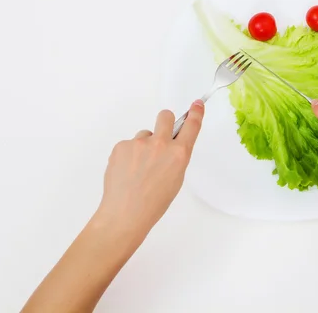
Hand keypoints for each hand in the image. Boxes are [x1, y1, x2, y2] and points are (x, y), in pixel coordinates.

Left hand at [96, 100, 204, 238]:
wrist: (126, 212)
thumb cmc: (153, 202)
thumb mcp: (176, 179)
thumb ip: (176, 157)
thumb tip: (171, 145)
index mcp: (179, 154)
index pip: (191, 126)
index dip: (196, 113)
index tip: (197, 104)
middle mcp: (161, 144)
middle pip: (166, 116)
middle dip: (166, 122)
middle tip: (161, 136)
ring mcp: (139, 143)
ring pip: (145, 134)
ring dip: (144, 146)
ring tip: (139, 168)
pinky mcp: (121, 146)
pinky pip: (129, 144)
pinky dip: (129, 155)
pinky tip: (128, 171)